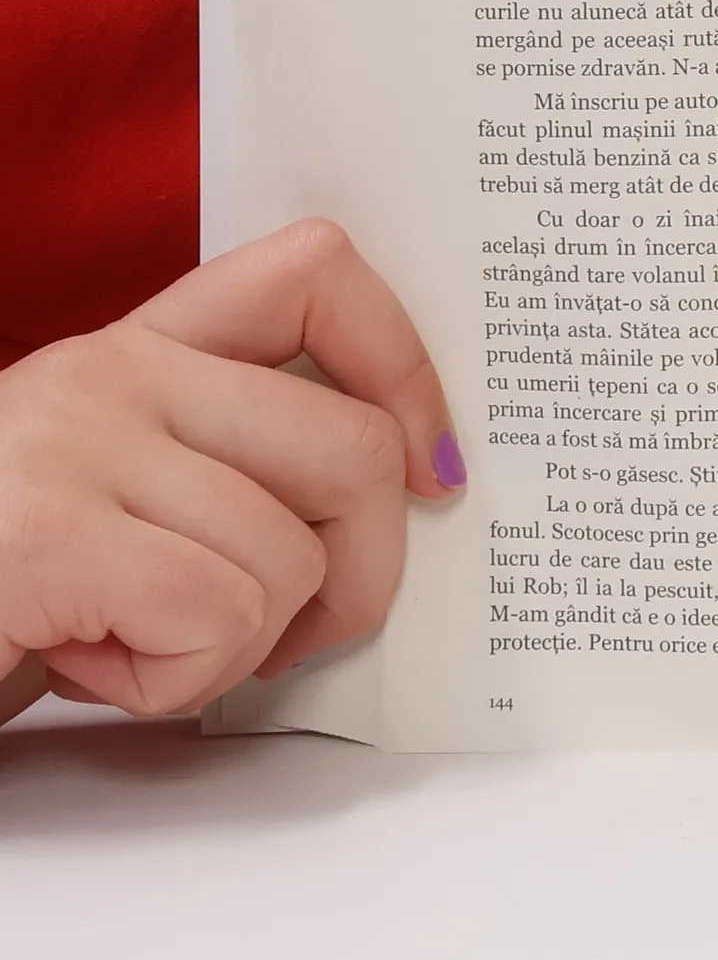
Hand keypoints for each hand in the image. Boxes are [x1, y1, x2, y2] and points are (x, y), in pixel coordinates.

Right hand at [0, 219, 459, 723]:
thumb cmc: (7, 591)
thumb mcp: (127, 502)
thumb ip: (238, 467)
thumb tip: (410, 484)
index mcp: (142, 351)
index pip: (317, 275)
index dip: (408, 366)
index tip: (432, 470)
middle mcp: (111, 371)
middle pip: (354, 449)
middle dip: (358, 575)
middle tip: (281, 634)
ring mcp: (73, 438)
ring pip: (291, 557)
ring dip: (234, 652)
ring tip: (128, 646)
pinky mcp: (44, 529)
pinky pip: (218, 617)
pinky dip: (176, 684)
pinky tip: (88, 667)